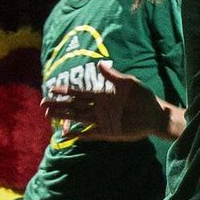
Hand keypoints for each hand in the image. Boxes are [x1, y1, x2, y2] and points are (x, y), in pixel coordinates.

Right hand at [45, 62, 167, 140]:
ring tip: (49, 116)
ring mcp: (102, 121)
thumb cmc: (144, 97)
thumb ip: (113, 75)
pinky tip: (67, 135)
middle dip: (60, 105)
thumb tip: (99, 63)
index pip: (80, 93)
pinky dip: (79, 135)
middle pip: (75, 106)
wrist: (156, 115)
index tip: (52, 89)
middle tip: (43, 105)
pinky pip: (91, 134)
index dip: (66, 92)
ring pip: (79, 119)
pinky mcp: (108, 132)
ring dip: (65, 118)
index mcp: (102, 95)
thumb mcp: (128, 83)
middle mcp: (99, 108)